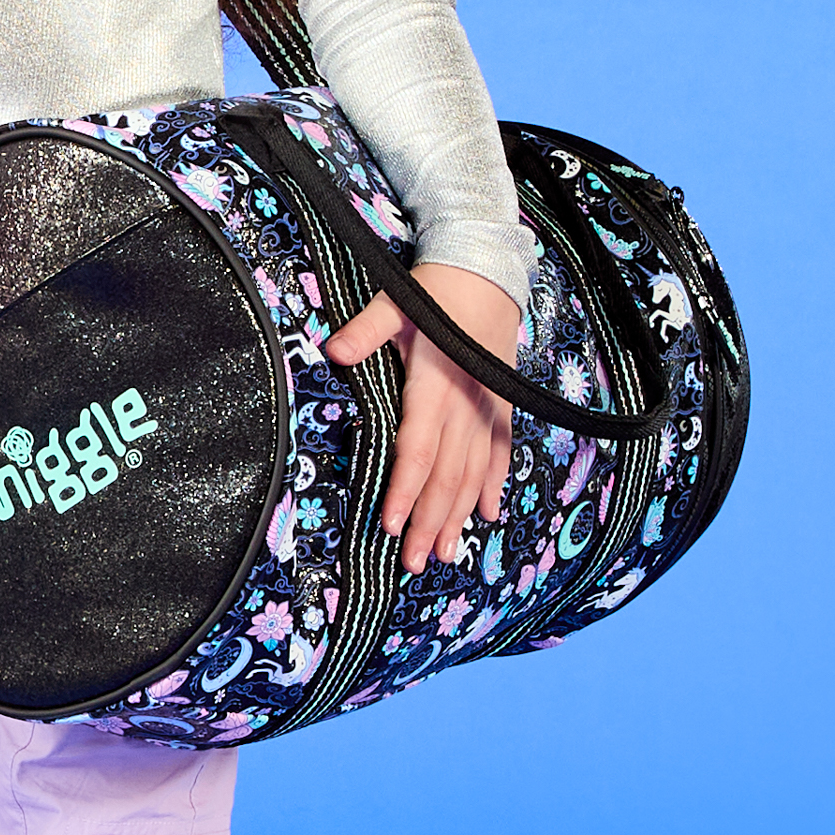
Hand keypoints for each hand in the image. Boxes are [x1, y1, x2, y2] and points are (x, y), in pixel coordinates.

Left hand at [325, 262, 521, 574]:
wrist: (487, 271)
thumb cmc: (435, 290)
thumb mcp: (394, 303)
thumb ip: (365, 330)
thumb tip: (333, 349)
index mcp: (435, 384)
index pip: (418, 449)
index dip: (406, 489)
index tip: (393, 525)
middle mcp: (465, 404)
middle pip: (447, 475)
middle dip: (430, 521)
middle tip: (415, 563)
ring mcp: (487, 407)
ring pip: (474, 473)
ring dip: (459, 515)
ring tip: (447, 554)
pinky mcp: (501, 404)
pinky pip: (500, 453)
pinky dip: (493, 485)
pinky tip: (486, 516)